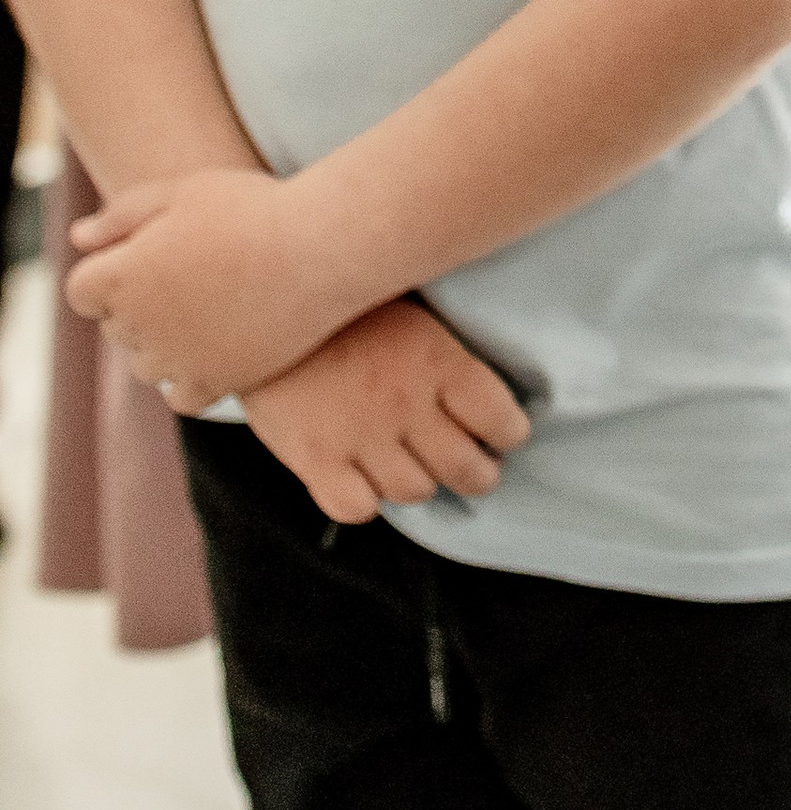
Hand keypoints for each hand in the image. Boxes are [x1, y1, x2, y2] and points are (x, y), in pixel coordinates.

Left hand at [67, 171, 356, 403]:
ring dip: (162, 342)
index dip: (109, 270)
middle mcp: (139, 325)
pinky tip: (214, 349)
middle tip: (194, 270)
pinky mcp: (217, 382)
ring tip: (209, 306)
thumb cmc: (252, 208)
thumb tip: (80, 238)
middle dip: (139, 303)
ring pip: (145, 365)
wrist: (320, 249)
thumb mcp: (183, 191)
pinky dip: (187, 380)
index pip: (81, 290)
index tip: (149, 253)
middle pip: (116, 326)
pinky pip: (181, 397)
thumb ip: (122, 214)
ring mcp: (177, 359)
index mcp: (121, 275)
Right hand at [243, 300, 530, 523]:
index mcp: (440, 361)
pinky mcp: (316, 458)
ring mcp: (361, 435)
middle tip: (473, 468)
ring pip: (415, 491)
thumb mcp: (414, 312)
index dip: (507, 434)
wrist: (264, 302)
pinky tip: (363, 479)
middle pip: (467, 469)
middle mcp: (408, 404)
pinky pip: (358, 508)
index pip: (502, 421)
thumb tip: (491, 393)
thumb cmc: (347, 306)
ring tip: (415, 467)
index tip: (501, 433)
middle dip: (478, 473)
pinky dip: (366, 501)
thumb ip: (448, 356)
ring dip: (421, 484)